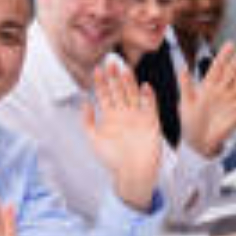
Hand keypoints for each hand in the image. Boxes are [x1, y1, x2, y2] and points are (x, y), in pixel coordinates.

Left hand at [84, 62, 162, 211]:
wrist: (132, 173)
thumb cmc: (113, 159)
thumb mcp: (94, 139)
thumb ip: (88, 121)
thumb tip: (84, 102)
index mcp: (110, 116)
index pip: (104, 94)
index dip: (101, 82)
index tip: (97, 70)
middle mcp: (124, 113)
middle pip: (119, 90)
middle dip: (114, 77)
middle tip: (111, 63)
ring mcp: (137, 116)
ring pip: (133, 94)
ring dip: (129, 82)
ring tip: (125, 70)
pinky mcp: (151, 122)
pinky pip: (150, 106)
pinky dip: (148, 97)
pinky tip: (145, 87)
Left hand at [178, 41, 235, 157]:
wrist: (200, 143)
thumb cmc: (190, 124)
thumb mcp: (185, 104)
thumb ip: (186, 86)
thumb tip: (182, 69)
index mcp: (206, 87)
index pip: (217, 67)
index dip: (223, 56)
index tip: (230, 45)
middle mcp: (220, 91)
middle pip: (231, 71)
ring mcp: (229, 99)